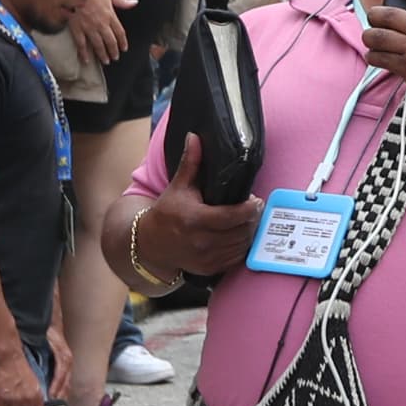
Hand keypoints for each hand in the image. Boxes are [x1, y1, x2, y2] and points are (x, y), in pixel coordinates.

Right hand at [65, 0, 132, 66]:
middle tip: (115, 57)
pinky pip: (82, 45)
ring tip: (105, 61)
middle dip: (114, 51)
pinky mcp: (77, 30)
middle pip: (110, 41)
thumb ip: (122, 1)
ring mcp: (89, 28)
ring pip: (98, 45)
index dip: (123, 42)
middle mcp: (101, 24)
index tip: (124, 48)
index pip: (120, 32)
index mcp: (110, 15)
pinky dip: (84, 54)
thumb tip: (135, 2)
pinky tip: (86, 60)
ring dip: (103, 55)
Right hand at [131, 152, 261, 279]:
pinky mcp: (209, 269)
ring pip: (241, 246)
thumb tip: (195, 136)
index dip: (250, 208)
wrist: (150, 244)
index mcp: (194, 220)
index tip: (256, 200)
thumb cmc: (167, 212)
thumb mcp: (178, 186)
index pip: (232, 216)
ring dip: (249, 232)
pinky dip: (242, 246)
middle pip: (241, 231)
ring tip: (249, 219)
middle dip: (252, 218)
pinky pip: (235, 259)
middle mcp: (201, 242)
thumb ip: (191, 162)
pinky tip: (240, 234)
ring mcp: (206, 258)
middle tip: (255, 207)